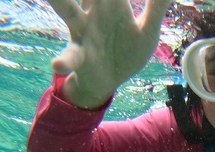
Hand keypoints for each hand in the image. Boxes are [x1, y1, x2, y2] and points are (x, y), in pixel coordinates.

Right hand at [47, 0, 172, 107]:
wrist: (110, 81)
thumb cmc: (127, 51)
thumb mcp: (147, 32)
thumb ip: (156, 9)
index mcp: (114, 2)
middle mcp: (94, 11)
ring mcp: (82, 32)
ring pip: (67, 10)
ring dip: (59, 1)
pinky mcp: (78, 55)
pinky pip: (69, 58)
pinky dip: (63, 62)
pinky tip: (58, 66)